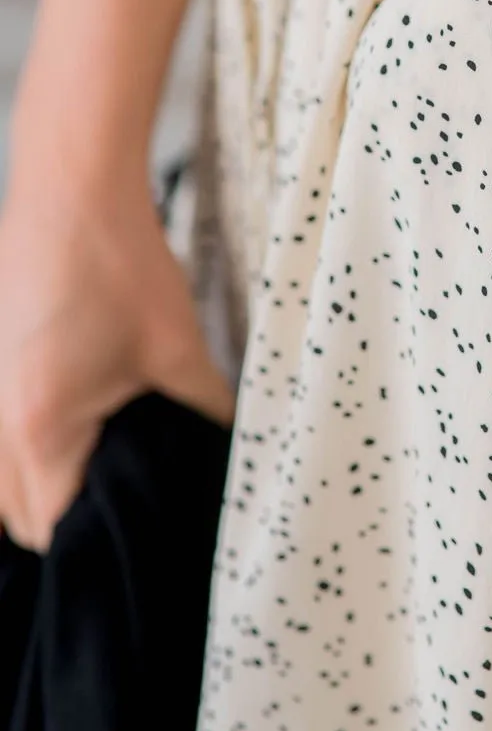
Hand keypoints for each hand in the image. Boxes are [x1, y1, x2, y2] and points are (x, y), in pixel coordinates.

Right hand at [0, 170, 234, 551]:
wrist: (70, 189)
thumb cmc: (119, 263)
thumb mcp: (177, 348)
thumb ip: (204, 413)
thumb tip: (230, 454)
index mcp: (38, 430)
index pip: (54, 531)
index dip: (97, 541)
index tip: (141, 535)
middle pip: (16, 520)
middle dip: (65, 525)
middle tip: (126, 510)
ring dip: (38, 492)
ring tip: (96, 478)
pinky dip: (21, 455)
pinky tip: (65, 439)